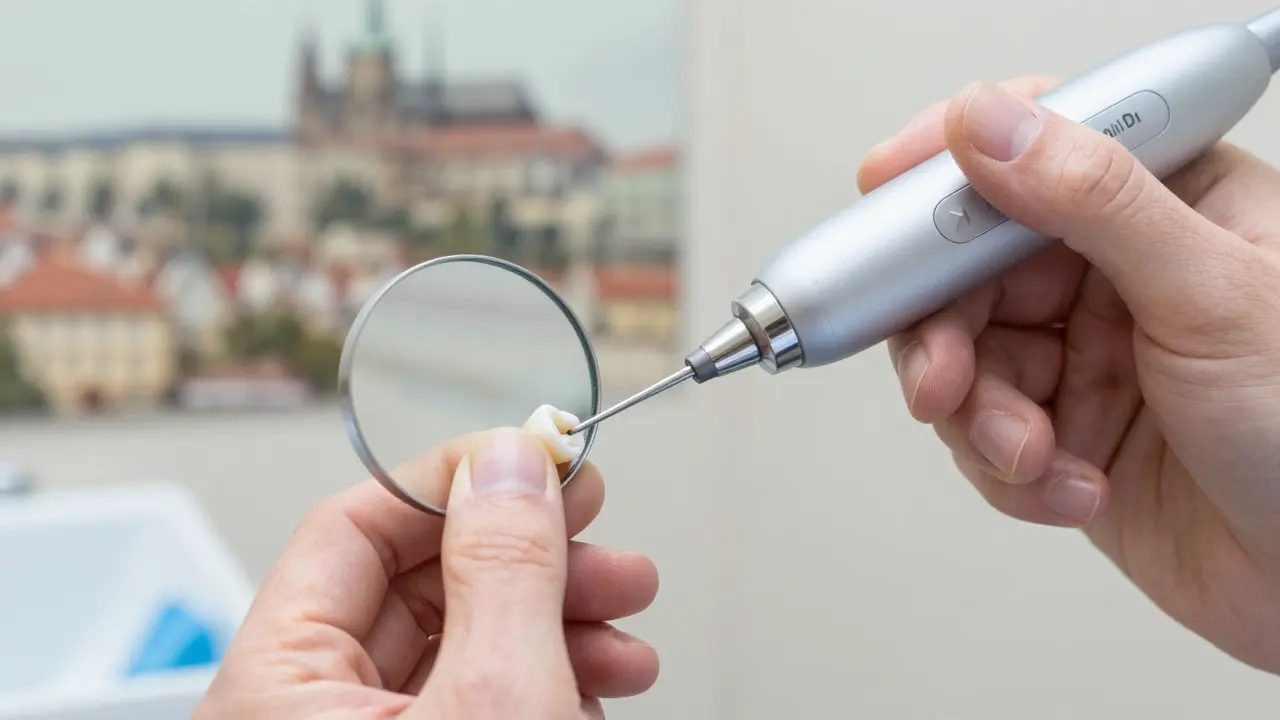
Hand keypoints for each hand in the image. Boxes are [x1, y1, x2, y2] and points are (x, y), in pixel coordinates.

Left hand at [194, 429, 658, 717]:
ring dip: (559, 621)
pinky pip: (478, 700)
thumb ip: (504, 571)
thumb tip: (510, 462)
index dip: (452, 479)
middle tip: (599, 532)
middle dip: (532, 557)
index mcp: (275, 690)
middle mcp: (306, 716)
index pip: (350, 528)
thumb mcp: (497, 701)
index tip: (533, 455)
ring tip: (628, 622)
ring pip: (463, 645)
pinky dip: (547, 680)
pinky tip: (599, 681)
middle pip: (419, 585)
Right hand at [860, 78, 1279, 671]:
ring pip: (966, 361)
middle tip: (942, 382)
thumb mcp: (1211, 296)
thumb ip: (1094, 201)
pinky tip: (1072, 488)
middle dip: (946, 334)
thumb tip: (989, 126)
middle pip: (970, 270)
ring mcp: (1085, 356)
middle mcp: (1115, 274)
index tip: (885, 198)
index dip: (950, 170)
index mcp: (1167, 203)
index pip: (1032, 151)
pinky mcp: (1064, 434)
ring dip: (983, 420)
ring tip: (1032, 455)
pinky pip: (984, 438)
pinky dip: (1010, 474)